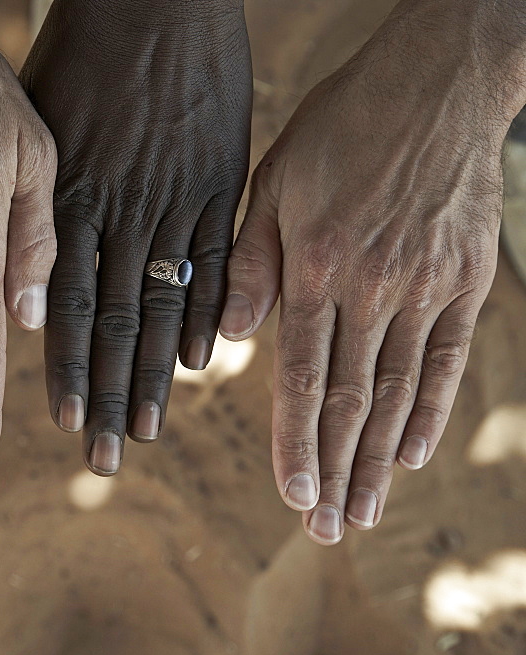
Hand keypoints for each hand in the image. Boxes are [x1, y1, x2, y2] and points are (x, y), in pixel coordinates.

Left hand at [20, 0, 251, 473]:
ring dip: (153, 374)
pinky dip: (208, 312)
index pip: (67, 309)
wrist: (149, 1)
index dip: (66, 371)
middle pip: (113, 324)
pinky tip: (200, 362)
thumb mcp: (31, 130)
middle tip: (105, 458)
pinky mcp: (218, 183)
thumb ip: (31, 217)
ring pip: (161, 305)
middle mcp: (119, 215)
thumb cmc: (77, 58)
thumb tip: (29, 301)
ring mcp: (173, 202)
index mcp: (68, 204)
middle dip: (107, 396)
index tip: (63, 427)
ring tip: (148, 431)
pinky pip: (216, 260)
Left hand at [222, 0, 525, 543]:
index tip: (292, 496)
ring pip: (397, 393)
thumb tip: (229, 337)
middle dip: (336, 472)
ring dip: (379, 460)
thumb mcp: (271, 184)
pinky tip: (413, 453)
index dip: (295, 444)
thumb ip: (250, 264)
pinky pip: (445, 358)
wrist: (435, 84)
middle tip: (327, 531)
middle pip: (350, 401)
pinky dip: (430, 410)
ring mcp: (423, 288)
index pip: (301, 379)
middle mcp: (370, 290)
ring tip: (366, 514)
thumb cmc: (340, 130)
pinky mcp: (464, 280)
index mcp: (313, 269)